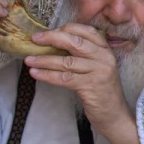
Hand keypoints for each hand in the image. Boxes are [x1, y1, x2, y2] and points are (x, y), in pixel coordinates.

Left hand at [25, 24, 133, 143]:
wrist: (114, 114)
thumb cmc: (102, 90)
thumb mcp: (98, 67)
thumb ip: (84, 55)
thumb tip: (55, 43)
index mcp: (105, 49)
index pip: (86, 31)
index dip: (65, 28)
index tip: (48, 32)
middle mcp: (104, 58)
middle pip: (75, 42)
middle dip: (52, 38)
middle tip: (34, 39)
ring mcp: (99, 72)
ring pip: (66, 61)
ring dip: (44, 60)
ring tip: (29, 60)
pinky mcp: (90, 87)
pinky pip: (64, 78)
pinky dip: (47, 75)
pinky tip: (35, 73)